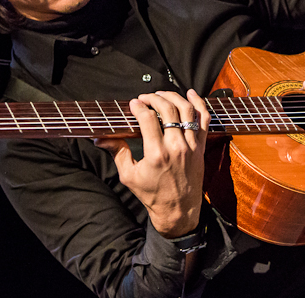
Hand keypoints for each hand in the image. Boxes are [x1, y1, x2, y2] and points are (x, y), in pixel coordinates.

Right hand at [94, 89, 209, 237]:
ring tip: (162, 94)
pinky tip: (191, 94)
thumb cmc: (152, 195)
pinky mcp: (200, 148)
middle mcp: (176, 147)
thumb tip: (100, 138)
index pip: (148, 118)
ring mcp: (191, 146)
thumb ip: (117, 152)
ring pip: (187, 110)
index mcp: (157, 154)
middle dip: (154, 98)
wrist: (178, 211)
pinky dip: (199, 104)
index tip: (133, 104)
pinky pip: (204, 120)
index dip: (139, 107)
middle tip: (145, 98)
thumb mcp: (129, 175)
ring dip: (174, 97)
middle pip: (168, 109)